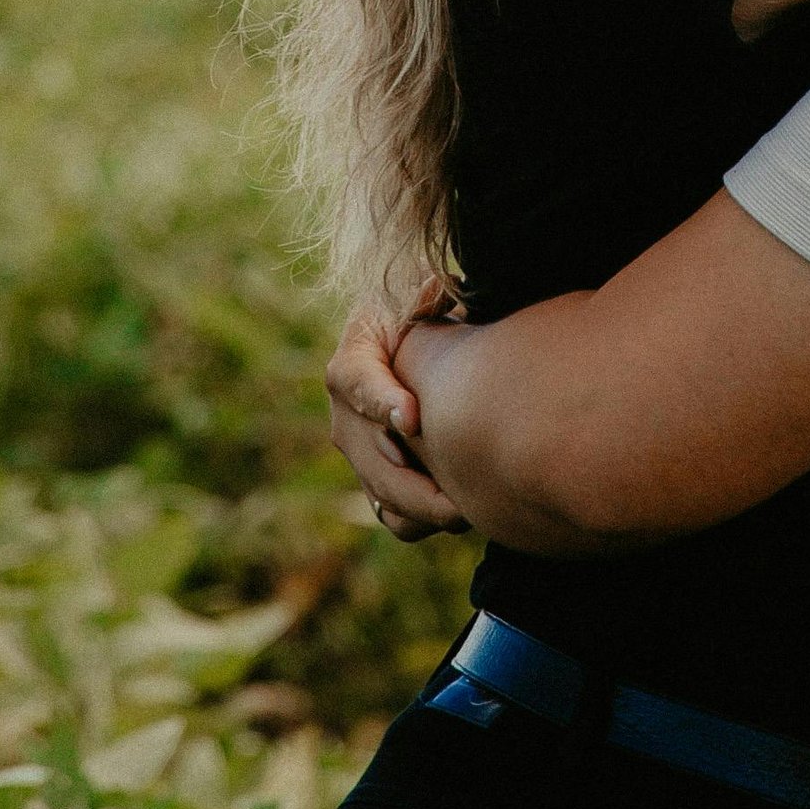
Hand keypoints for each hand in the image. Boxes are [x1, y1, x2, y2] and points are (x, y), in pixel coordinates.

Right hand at [327, 292, 471, 540]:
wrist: (412, 342)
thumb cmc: (421, 312)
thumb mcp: (418, 294)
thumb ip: (427, 295)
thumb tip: (438, 287)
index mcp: (352, 362)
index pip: (355, 381)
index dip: (380, 401)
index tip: (411, 418)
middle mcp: (345, 413)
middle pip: (367, 454)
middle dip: (410, 481)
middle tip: (455, 499)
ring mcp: (358, 451)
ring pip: (380, 491)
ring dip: (419, 507)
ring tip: (464, 512)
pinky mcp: (377, 478)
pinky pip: (390, 513)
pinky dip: (419, 520)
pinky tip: (458, 517)